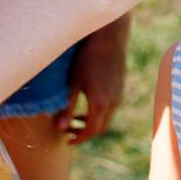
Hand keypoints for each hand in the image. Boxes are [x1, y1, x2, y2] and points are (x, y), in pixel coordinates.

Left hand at [55, 17, 128, 145]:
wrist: (109, 39)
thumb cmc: (87, 58)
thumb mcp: (73, 83)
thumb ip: (67, 107)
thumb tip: (60, 127)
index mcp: (100, 103)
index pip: (90, 131)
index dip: (78, 138)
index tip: (67, 140)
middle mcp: (113, 102)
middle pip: (100, 128)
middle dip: (84, 133)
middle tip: (68, 129)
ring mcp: (119, 96)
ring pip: (106, 119)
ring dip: (92, 122)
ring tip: (76, 117)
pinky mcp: (120, 88)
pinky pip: (111, 108)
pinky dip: (99, 113)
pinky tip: (88, 103)